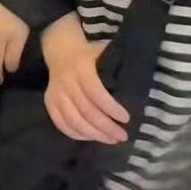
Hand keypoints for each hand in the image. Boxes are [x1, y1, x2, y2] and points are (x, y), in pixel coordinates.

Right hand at [42, 14, 128, 144]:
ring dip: (94, 134)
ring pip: (74, 121)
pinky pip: (62, 124)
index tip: (126, 119)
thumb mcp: (102, 52)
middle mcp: (66, 82)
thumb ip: (116, 66)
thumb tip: (140, 82)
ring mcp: (56, 94)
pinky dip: (77, 134)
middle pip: (87, 111)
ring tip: (110, 140)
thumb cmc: (89, 53)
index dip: (111, 108)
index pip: (96, 93)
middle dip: (106, 127)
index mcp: (81, 68)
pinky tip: (91, 137)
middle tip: (122, 136)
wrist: (60, 49)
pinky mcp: (50, 103)